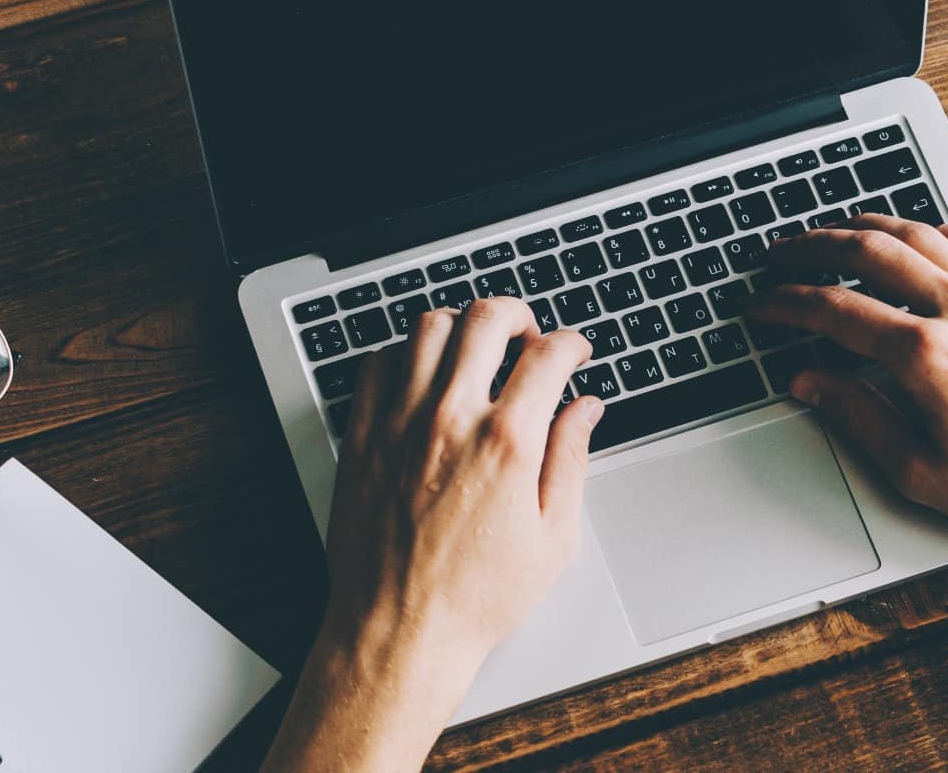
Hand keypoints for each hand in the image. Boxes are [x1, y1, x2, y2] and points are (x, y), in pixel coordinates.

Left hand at [319, 297, 601, 694]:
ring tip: (475, 348)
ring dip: (460, 326)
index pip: (548, 354)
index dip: (572, 343)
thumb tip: (585, 412)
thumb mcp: (553, 537)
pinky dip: (401, 353)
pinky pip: (375, 363)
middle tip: (527, 335)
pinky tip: (419, 373)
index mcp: (507, 443)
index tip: (574, 353)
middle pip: (486, 319)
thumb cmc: (474, 598)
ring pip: (428, 327)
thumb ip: (571, 460)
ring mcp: (399, 423)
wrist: (400, 632)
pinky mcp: (362, 437)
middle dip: (518, 315)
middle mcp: (450, 419)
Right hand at [746, 216, 947, 547]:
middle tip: (781, 254)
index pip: (832, 309)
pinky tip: (919, 236)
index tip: (761, 304)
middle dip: (812, 247)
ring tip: (834, 232)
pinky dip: (937, 230)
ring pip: (919, 234)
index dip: (784, 302)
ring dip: (867, 226)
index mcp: (924, 356)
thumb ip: (855, 417)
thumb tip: (808, 382)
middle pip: (868, 253)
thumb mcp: (917, 470)